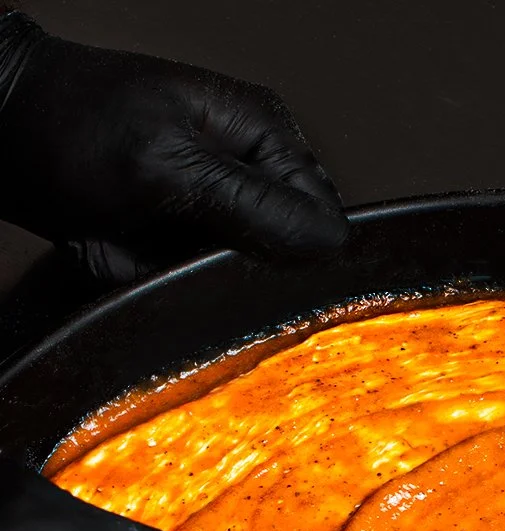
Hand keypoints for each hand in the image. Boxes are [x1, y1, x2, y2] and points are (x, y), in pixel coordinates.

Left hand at [0, 12, 348, 284]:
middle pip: (291, 249)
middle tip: (192, 256)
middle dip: (249, 269)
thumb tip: (329, 241)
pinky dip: (179, 285)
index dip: (298, 252)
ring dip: (208, 281)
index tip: (247, 262)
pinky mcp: (187, 236)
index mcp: (263, 133)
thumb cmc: (69, 128)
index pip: (322, 215)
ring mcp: (219, 205)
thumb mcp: (168, 167)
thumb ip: (254, 206)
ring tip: (162, 255)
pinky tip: (151, 265)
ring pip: (248, 273)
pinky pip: (205, 280)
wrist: (0, 136)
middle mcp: (251, 170)